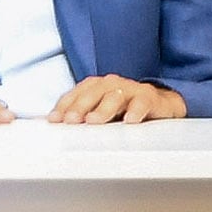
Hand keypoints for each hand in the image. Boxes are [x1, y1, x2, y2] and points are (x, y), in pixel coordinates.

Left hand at [49, 72, 183, 124]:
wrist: (158, 104)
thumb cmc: (123, 109)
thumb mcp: (100, 112)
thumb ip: (80, 117)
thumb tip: (53, 127)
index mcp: (95, 87)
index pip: (76, 94)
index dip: (64, 106)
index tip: (54, 120)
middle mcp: (110, 84)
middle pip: (92, 93)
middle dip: (80, 106)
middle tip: (71, 121)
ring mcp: (129, 89)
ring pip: (114, 96)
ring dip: (103, 109)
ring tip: (94, 121)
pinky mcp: (149, 97)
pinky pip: (142, 102)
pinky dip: (136, 111)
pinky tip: (130, 121)